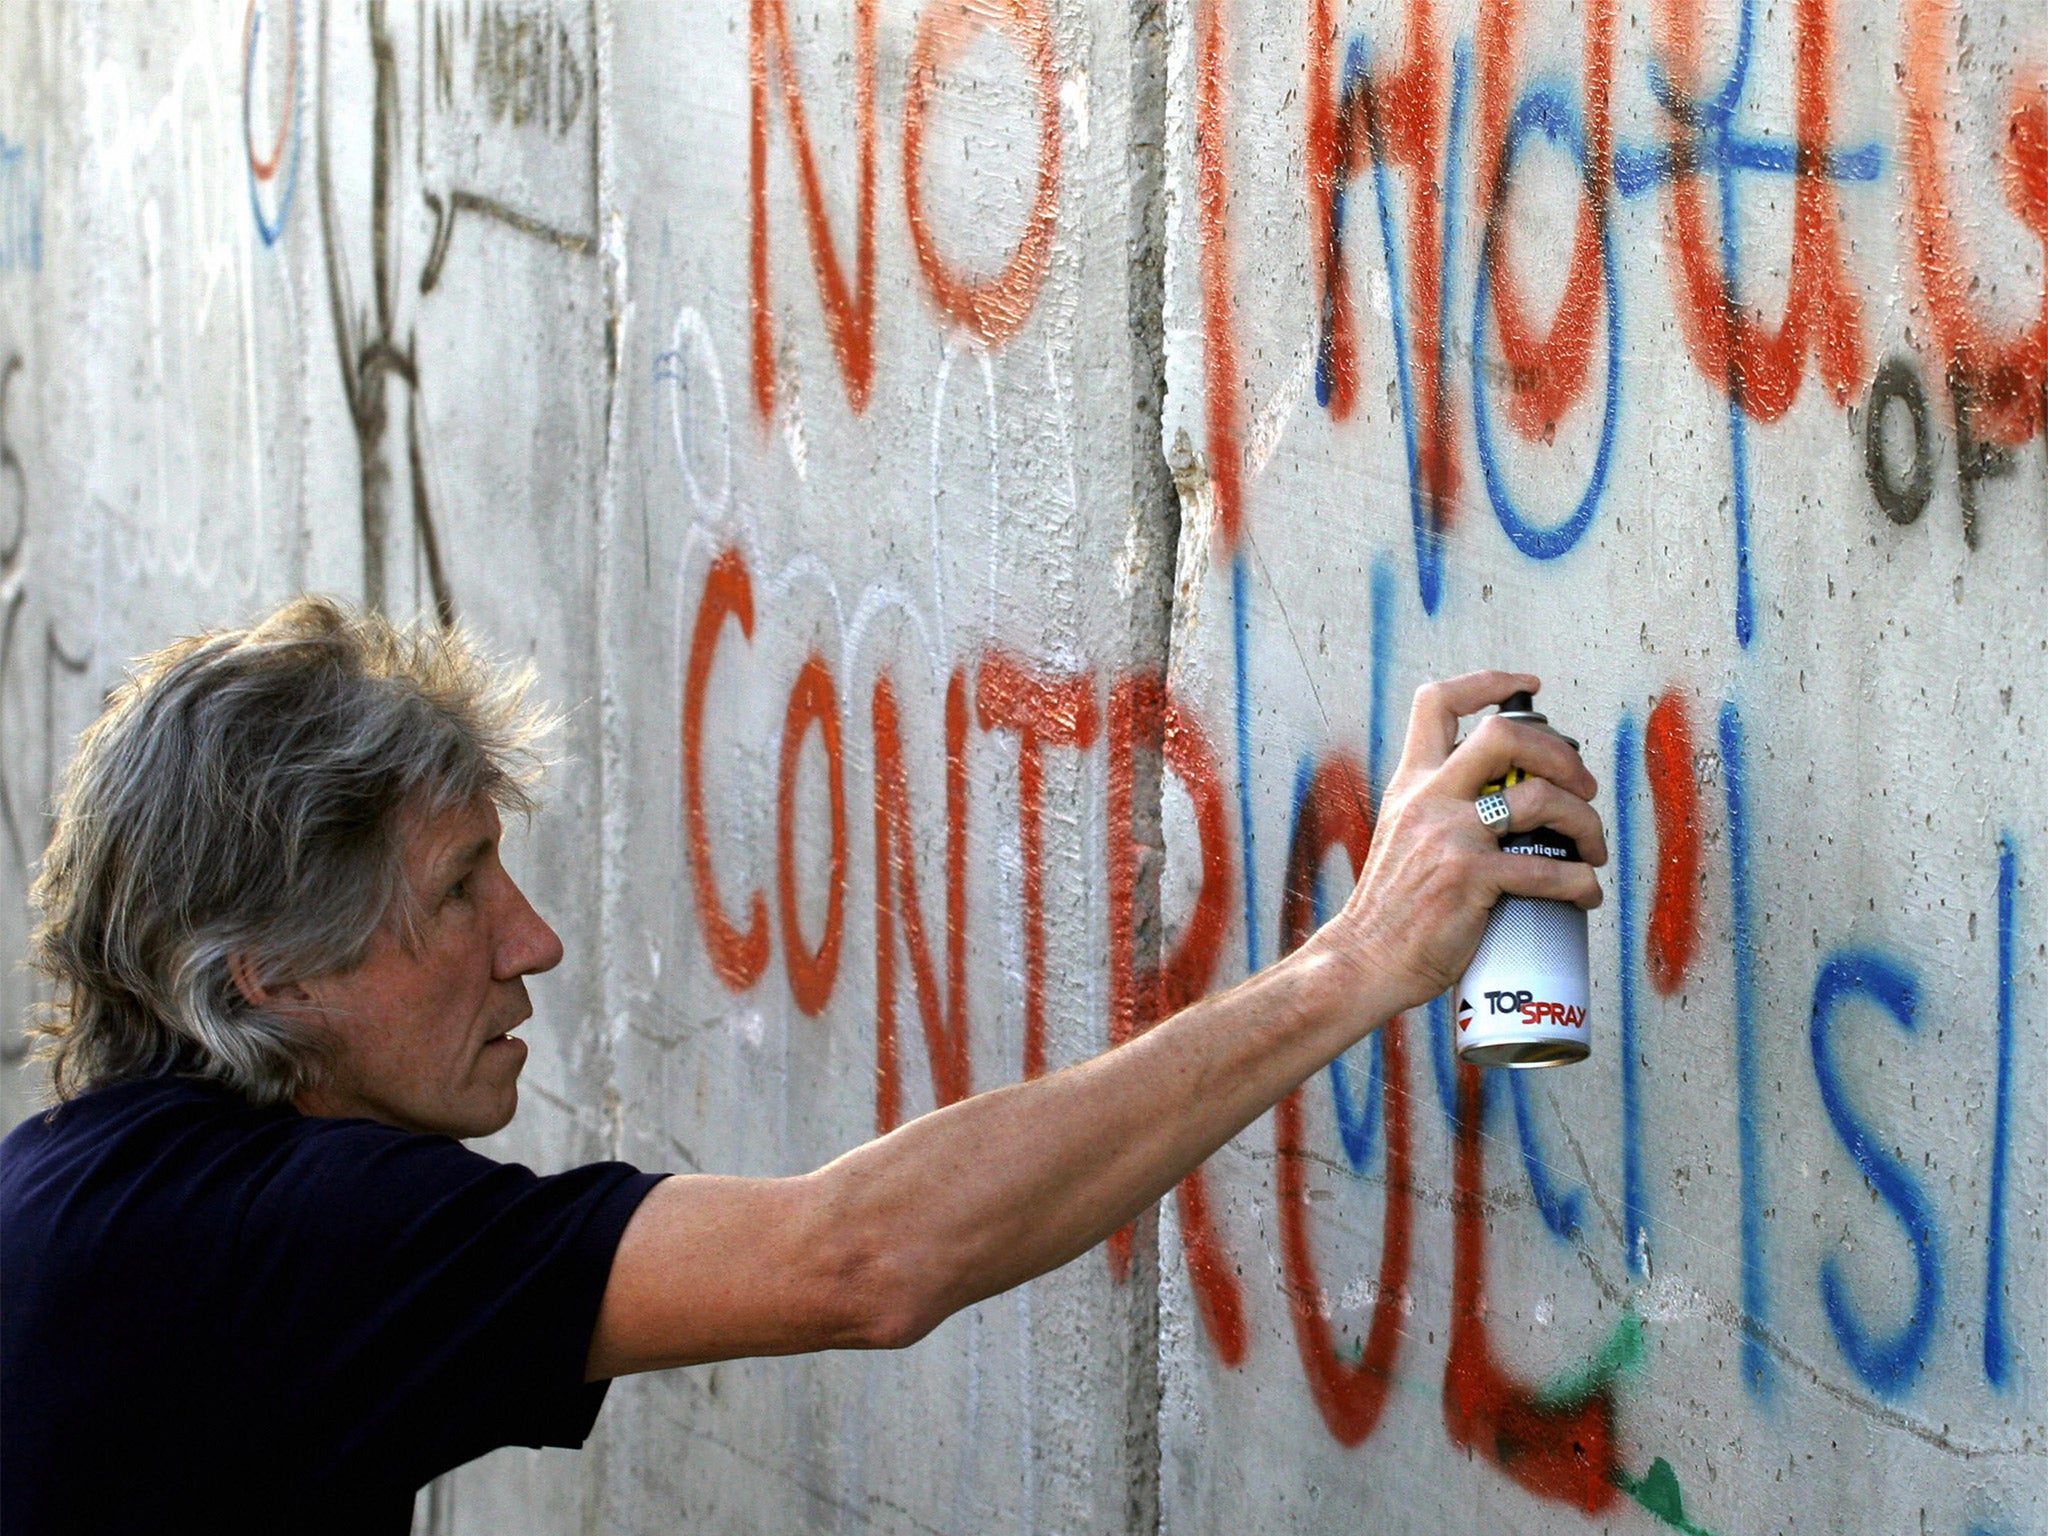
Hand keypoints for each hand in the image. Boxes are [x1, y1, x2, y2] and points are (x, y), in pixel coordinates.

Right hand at [1303, 671, 1605, 1020]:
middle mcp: (1429, 799)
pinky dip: (1580, 882)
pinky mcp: (1470, 880)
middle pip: (1503, 735)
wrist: (1367, 958)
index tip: (1527, 688)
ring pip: (1541, 798)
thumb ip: (1440, 805)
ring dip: (1585, 821)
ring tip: (1592, 847)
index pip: (1437, 702)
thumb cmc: (1394, 905)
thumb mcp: (1404, 833)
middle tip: (1580, 785)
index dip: (1488, 683)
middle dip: (1559, 752)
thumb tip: (1505, 792)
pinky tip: (1584, 894)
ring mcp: (1450, 836)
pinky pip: (1547, 870)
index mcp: (1411, 782)